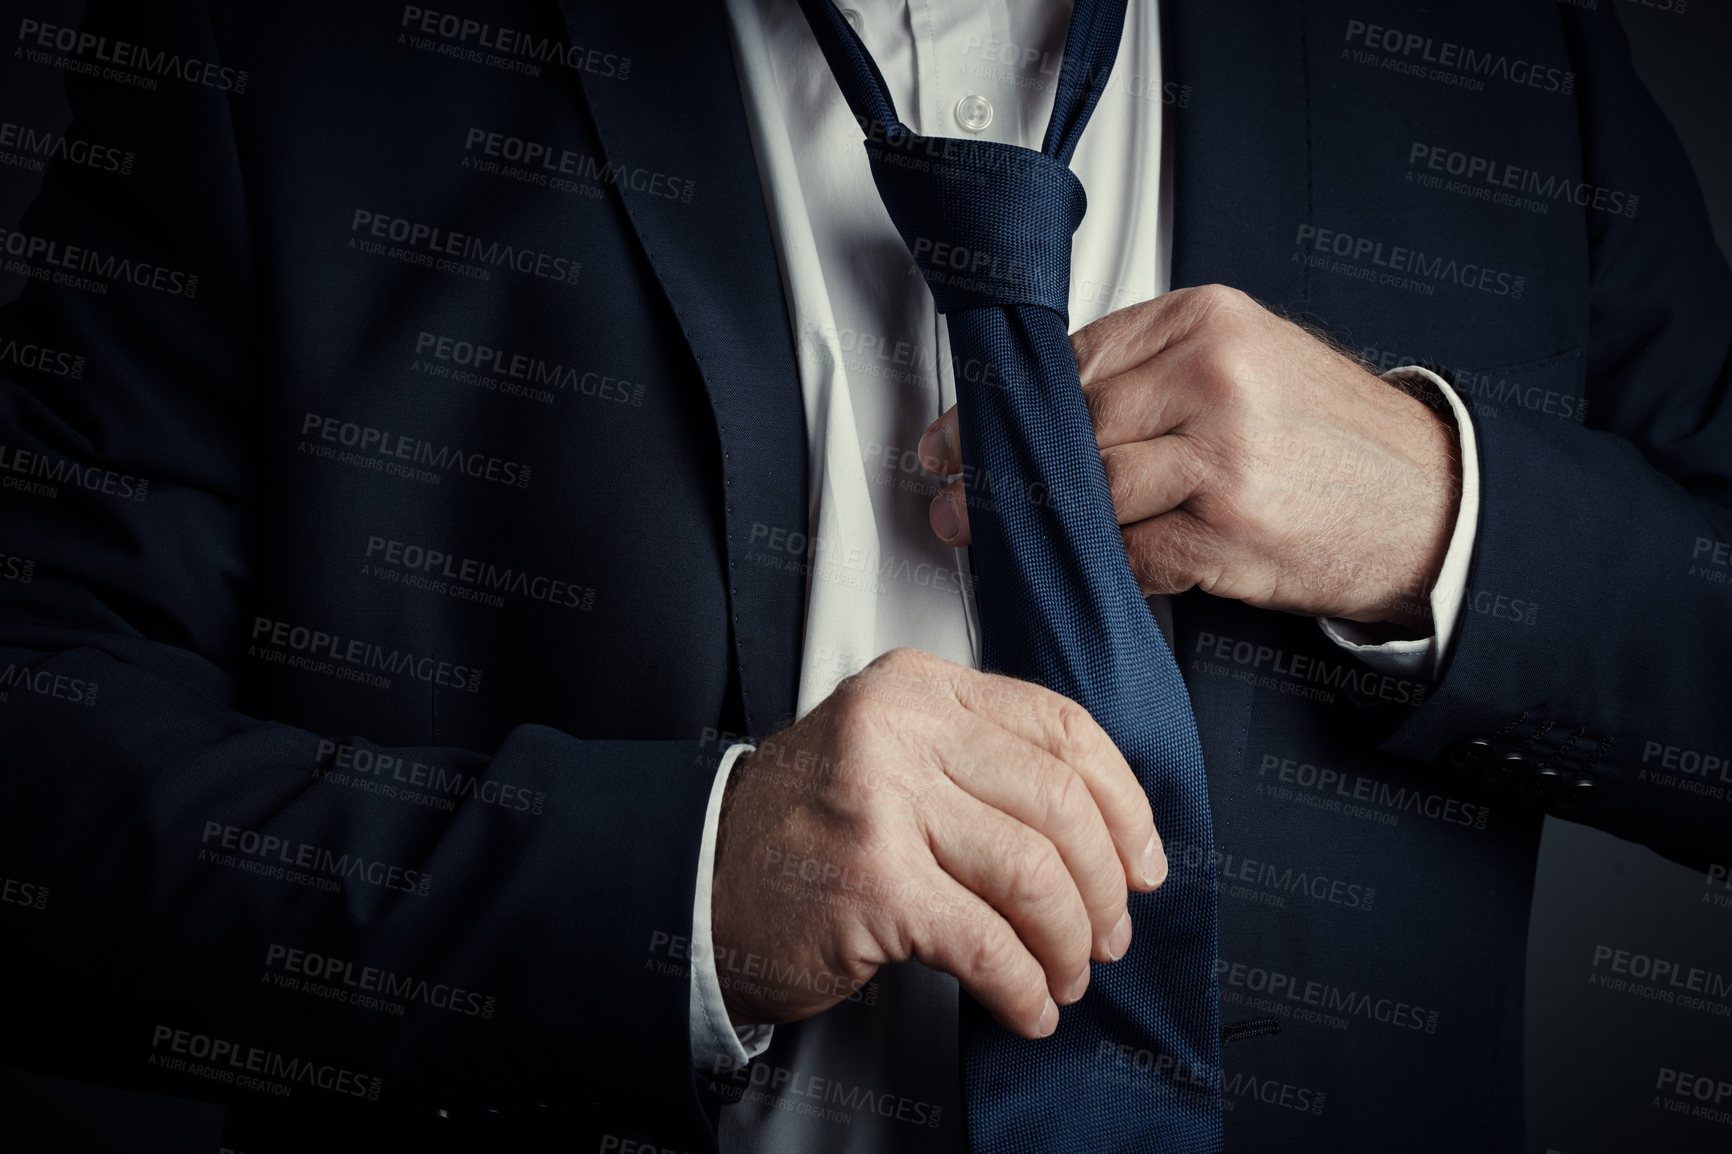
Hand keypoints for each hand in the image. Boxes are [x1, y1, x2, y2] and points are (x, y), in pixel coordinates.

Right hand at [710, 647, 1164, 1038]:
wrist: (698, 880)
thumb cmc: (801, 828)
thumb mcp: (889, 754)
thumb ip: (979, 762)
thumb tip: (1107, 828)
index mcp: (917, 687)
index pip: (1060, 726)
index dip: (1124, 803)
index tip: (1142, 859)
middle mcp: (898, 729)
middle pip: (1059, 801)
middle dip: (1104, 886)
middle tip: (1106, 934)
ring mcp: (882, 801)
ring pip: (1033, 873)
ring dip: (1066, 943)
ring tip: (1062, 976)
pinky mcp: (872, 882)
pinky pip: (988, 943)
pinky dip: (1022, 986)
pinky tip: (1024, 1007)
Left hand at [918, 284, 1461, 631]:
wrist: (1432, 503)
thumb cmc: (1336, 438)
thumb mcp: (1251, 363)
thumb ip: (1156, 373)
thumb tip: (1047, 410)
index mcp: (1208, 320)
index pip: (1073, 360)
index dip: (1003, 408)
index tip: (957, 437)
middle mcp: (1211, 375)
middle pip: (1070, 424)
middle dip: (1003, 470)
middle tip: (959, 496)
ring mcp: (1220, 452)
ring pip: (1090, 489)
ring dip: (1038, 524)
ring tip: (1001, 535)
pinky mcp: (1228, 526)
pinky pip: (1132, 552)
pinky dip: (1106, 565)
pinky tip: (1092, 566)